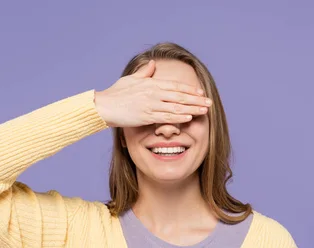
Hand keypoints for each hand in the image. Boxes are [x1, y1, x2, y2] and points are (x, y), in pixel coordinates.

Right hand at [94, 60, 211, 127]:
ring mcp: (150, 104)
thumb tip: (153, 63)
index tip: (201, 92)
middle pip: (179, 96)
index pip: (175, 86)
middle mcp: (153, 93)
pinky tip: (189, 117)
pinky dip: (179, 117)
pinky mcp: (146, 116)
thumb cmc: (115, 93)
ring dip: (192, 108)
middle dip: (196, 100)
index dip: (189, 89)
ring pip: (176, 106)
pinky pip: (166, 117)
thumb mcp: (131, 79)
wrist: (104, 106)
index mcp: (151, 83)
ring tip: (205, 111)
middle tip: (209, 103)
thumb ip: (144, 72)